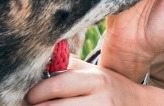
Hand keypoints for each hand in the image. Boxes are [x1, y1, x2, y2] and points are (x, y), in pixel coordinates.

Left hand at [26, 58, 163, 104]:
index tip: (28, 96)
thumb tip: (32, 62)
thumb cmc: (104, 85)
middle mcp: (100, 99)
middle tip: (28, 105)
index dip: (35, 93)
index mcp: (94, 79)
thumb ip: (65, 66)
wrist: (135, 103)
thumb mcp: (90, 72)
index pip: (56, 86)